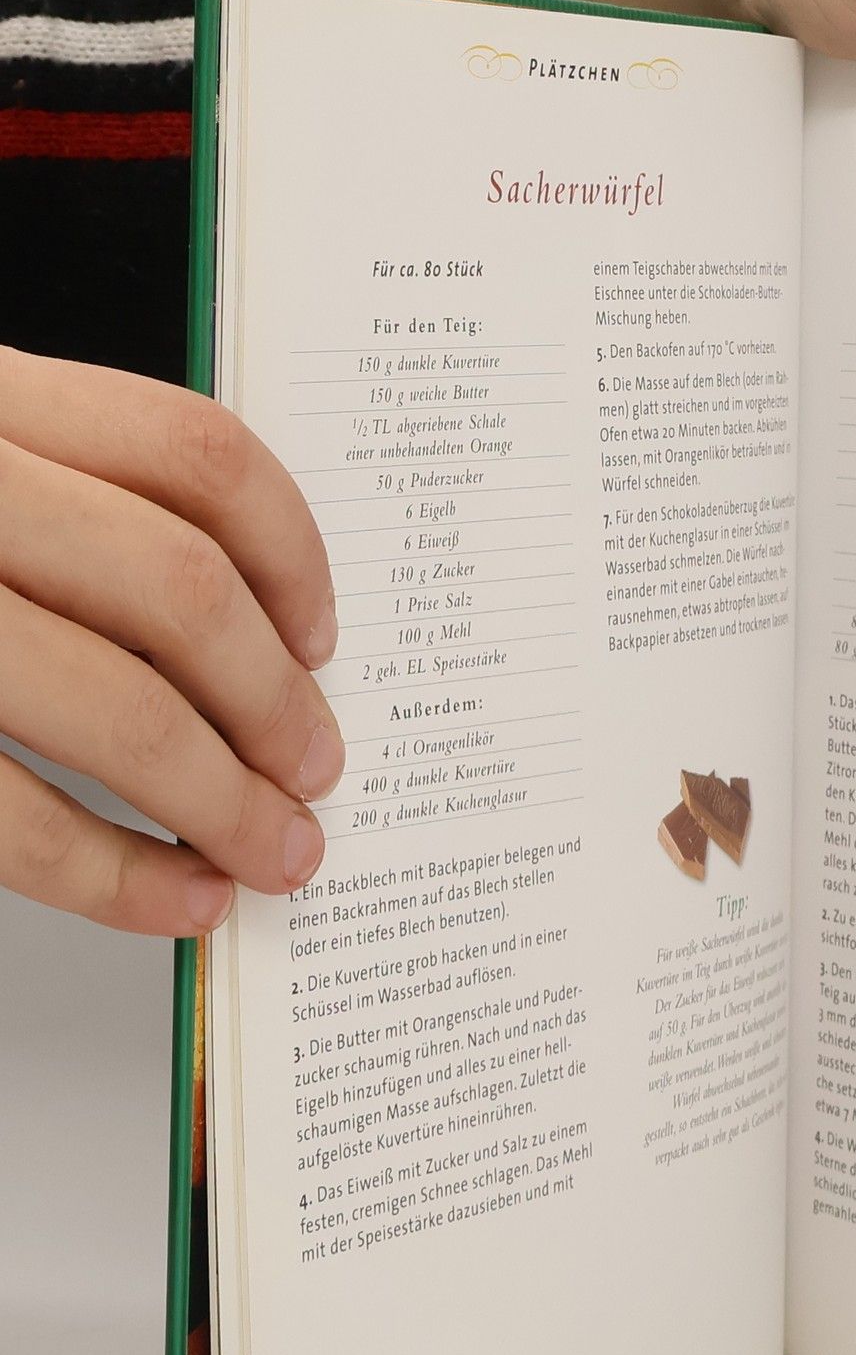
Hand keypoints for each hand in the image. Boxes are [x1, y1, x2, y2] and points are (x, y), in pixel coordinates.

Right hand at [0, 347, 340, 934]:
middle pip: (177, 587)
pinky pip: (3, 813)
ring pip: (111, 704)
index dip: (291, 553)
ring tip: (276, 855)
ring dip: (221, 800)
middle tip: (316, 772)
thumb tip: (247, 636)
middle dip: (274, 703)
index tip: (324, 636)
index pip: (193, 453)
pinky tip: (176, 901)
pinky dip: (115, 873)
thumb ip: (56, 502)